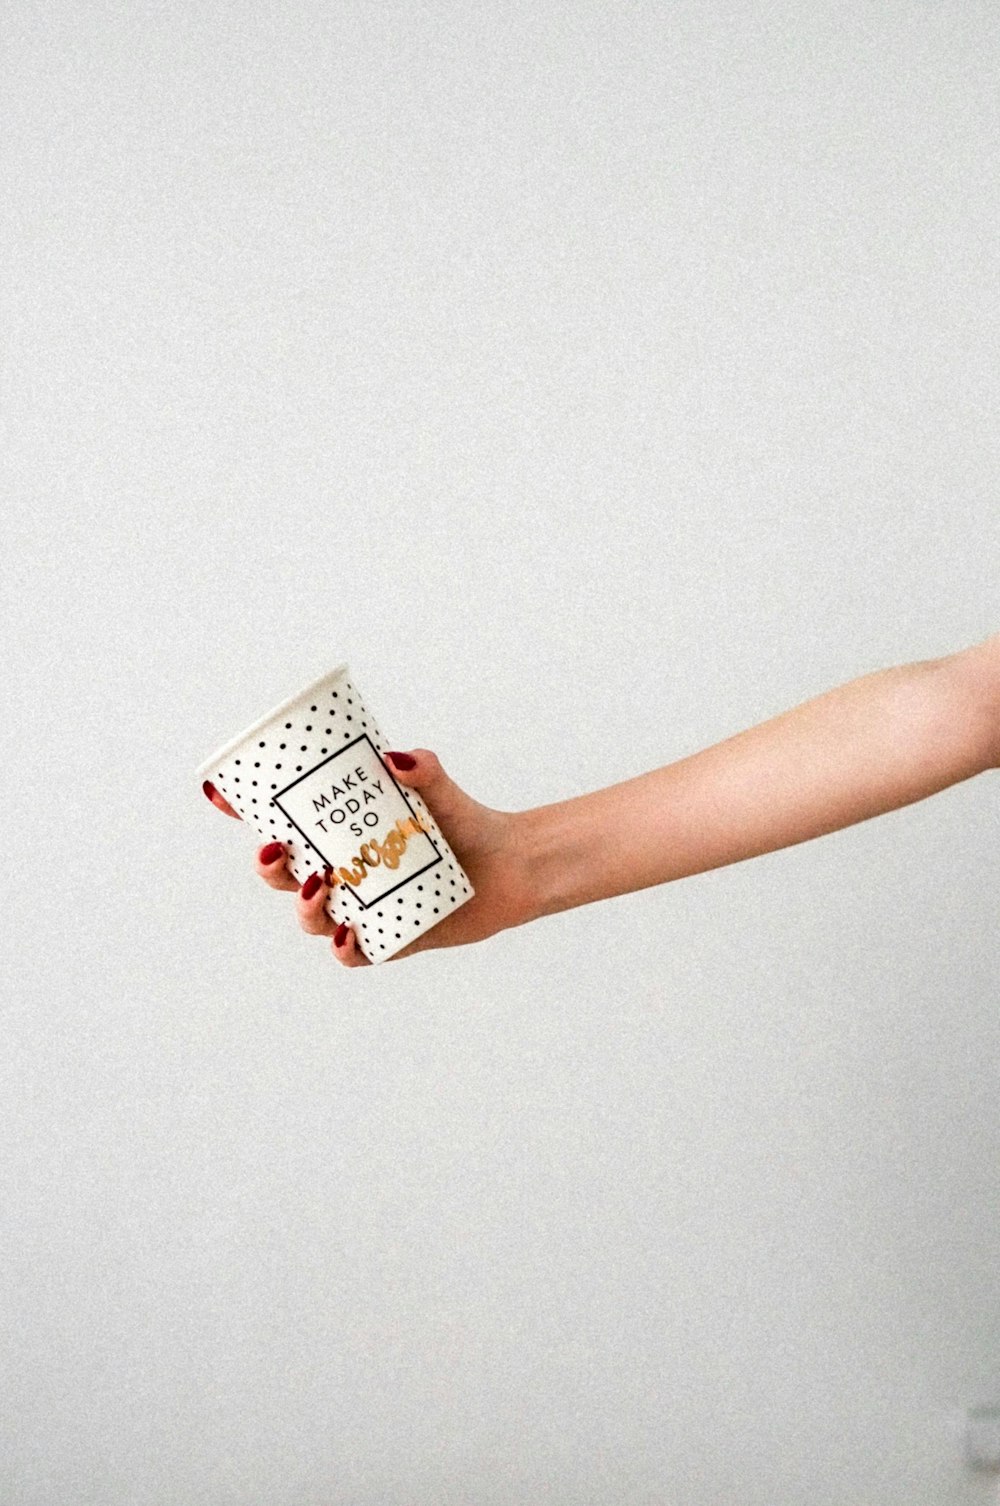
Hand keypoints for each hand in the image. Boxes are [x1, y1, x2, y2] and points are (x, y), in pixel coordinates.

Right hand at [202, 749, 532, 967]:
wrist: (510, 865)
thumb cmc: (466, 823)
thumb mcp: (440, 790)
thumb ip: (424, 769)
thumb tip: (396, 757)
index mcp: (341, 833)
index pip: (282, 824)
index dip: (244, 814)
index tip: (220, 797)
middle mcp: (344, 871)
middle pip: (282, 877)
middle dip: (267, 868)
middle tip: (276, 851)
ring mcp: (363, 907)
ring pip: (311, 917)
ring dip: (304, 907)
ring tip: (323, 885)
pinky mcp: (389, 939)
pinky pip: (353, 954)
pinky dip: (344, 949)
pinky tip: (349, 935)